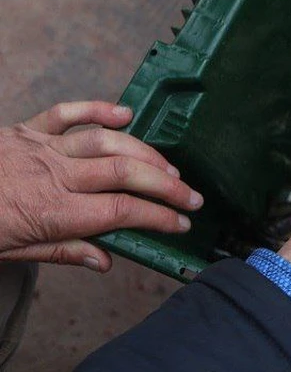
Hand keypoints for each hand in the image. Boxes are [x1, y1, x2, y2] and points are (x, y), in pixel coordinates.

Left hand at [0, 101, 202, 271]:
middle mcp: (53, 175)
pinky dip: (99, 109)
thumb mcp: (14, 252)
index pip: (121, 212)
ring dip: (145, 153)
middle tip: (192, 197)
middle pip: (125, 174)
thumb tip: (105, 263)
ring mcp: (41, 147)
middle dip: (167, 185)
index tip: (181, 224)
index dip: (158, 217)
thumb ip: (64, 252)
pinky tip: (125, 114)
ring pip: (107, 142)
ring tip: (170, 168)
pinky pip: (68, 112)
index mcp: (52, 212)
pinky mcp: (27, 128)